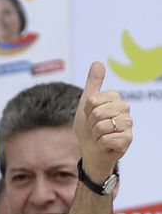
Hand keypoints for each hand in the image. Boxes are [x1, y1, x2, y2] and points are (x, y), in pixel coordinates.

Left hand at [74, 61, 132, 178]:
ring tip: (100, 136)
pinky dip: (101, 143)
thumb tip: (97, 62)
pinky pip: (107, 138)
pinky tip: (105, 144)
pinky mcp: (128, 140)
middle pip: (99, 113)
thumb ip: (93, 84)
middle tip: (95, 128)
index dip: (87, 111)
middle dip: (91, 123)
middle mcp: (125, 109)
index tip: (90, 116)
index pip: (94, 100)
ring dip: (96, 134)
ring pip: (103, 126)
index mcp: (115, 98)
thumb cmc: (88, 127)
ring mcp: (128, 125)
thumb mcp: (86, 104)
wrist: (90, 150)